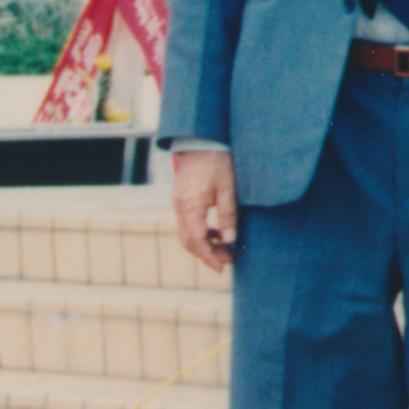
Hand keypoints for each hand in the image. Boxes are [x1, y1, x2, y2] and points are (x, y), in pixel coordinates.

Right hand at [171, 148, 238, 271]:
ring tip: (225, 251)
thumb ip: (228, 214)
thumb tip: (230, 240)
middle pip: (188, 241)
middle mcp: (179, 207)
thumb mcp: (228, 187)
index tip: (221, 267)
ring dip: (204, 245)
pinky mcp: (181, 200)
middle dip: (207, 254)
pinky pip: (187, 223)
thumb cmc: (217, 161)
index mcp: (190, 206)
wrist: (200, 141)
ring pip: (187, 233)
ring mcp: (178, 204)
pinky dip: (200, 232)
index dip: (208, 257)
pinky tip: (217, 234)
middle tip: (227, 262)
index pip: (196, 241)